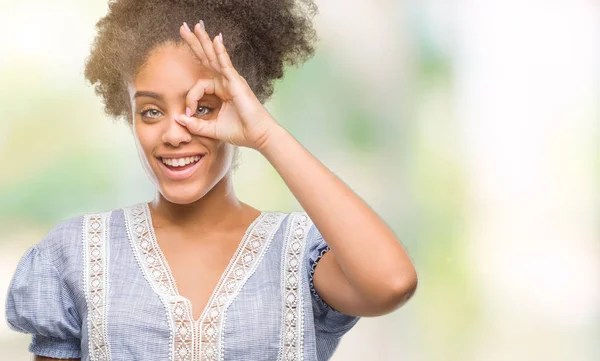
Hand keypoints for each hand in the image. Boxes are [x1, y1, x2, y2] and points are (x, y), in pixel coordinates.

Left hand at [176, 21, 278, 149]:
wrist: (258, 136)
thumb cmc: (241, 132)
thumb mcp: (212, 129)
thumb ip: (195, 124)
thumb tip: (179, 118)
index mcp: (221, 92)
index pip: (198, 86)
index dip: (190, 99)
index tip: (189, 114)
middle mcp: (226, 83)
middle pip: (206, 59)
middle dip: (194, 44)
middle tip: (183, 28)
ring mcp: (232, 81)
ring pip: (214, 57)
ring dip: (204, 41)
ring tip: (195, 26)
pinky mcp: (236, 83)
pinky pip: (226, 64)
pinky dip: (220, 52)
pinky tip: (215, 39)